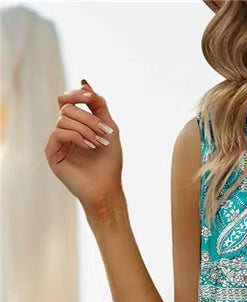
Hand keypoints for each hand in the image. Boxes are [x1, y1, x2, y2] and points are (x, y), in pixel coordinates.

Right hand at [44, 80, 122, 213]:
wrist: (107, 188)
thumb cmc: (110, 162)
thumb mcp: (109, 128)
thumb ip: (99, 105)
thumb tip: (84, 82)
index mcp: (75, 125)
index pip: (67, 100)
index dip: (78, 95)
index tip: (92, 98)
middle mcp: (64, 131)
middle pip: (66, 108)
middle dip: (89, 117)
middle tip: (105, 132)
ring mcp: (57, 143)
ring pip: (64, 119)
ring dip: (87, 129)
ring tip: (100, 144)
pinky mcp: (52, 153)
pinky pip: (58, 132)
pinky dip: (76, 136)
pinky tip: (89, 147)